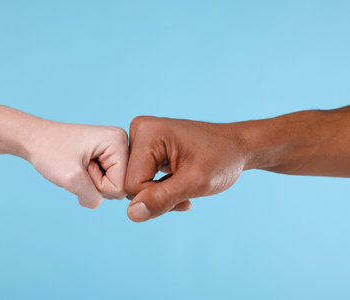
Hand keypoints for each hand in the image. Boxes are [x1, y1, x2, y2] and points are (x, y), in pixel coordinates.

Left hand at [25, 120, 128, 207]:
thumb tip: (101, 202)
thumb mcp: (72, 179)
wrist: (33, 139)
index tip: (82, 166)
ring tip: (78, 165)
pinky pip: (105, 181)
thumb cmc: (49, 151)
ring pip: (112, 186)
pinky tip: (80, 167)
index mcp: (118, 141)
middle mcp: (121, 142)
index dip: (99, 184)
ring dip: (91, 183)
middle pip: (120, 185)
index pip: (122, 184)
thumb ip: (93, 198)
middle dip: (96, 184)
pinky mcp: (106, 155)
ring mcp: (113, 149)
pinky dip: (89, 181)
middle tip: (79, 166)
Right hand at [125, 116, 246, 221]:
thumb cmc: (223, 158)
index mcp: (146, 132)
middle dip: (158, 196)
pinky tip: (179, 183)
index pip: (132, 184)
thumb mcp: (196, 182)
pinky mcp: (146, 148)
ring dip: (160, 194)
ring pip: (135, 185)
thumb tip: (131, 214)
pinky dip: (160, 189)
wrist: (237, 146)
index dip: (157, 196)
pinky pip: (141, 180)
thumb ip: (162, 198)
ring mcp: (141, 139)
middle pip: (131, 184)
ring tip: (185, 186)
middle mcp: (139, 131)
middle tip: (186, 190)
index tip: (185, 190)